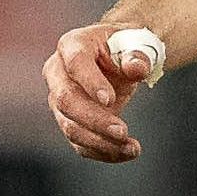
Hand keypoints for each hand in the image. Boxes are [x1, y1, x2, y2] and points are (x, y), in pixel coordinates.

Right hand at [43, 22, 161, 162]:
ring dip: (100, 142)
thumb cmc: (126, 46)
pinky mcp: (70, 120)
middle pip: (66, 100)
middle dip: (94, 119)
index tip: (110, 100)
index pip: (75, 63)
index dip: (90, 82)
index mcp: (72, 45)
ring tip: (132, 148)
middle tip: (123, 131)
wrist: (120, 57)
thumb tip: (137, 68)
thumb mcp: (136, 43)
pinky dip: (103, 152)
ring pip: (70, 126)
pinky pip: (80, 142)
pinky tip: (127, 152)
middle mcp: (58, 72)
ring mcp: (60, 99)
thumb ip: (138, 55)